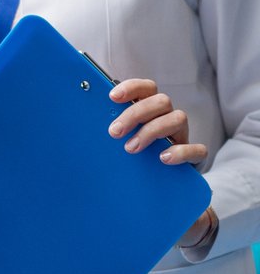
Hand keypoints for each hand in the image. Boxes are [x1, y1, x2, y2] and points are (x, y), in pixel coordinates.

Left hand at [108, 77, 210, 247]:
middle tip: (114, 132)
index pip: (146, 87)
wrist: (158, 186)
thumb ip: (109, 129)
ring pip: (178, 118)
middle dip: (136, 113)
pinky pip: (198, 149)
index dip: (131, 88)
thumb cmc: (131, 156)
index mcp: (149, 108)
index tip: (111, 97)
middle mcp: (167, 117)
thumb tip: (75, 122)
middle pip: (161, 100)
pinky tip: (163, 159)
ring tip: (130, 149)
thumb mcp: (118, 140)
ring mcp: (182, 135)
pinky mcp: (192, 156)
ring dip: (152, 131)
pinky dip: (181, 151)